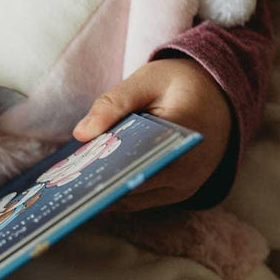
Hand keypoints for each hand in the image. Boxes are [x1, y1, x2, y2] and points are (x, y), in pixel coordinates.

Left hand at [72, 58, 233, 211]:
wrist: (220, 96)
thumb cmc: (181, 83)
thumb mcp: (146, 80)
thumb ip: (113, 104)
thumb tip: (80, 133)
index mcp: (186, 134)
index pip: (140, 160)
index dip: (105, 168)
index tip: (71, 170)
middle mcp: (190, 169)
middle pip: (135, 185)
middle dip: (98, 182)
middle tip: (59, 180)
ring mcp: (187, 185)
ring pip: (137, 198)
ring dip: (105, 190)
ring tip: (67, 182)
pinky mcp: (181, 191)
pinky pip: (144, 199)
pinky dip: (119, 190)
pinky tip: (91, 181)